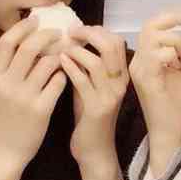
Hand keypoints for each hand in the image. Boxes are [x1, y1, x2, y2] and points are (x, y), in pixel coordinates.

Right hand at [0, 14, 68, 169]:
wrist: (3, 152)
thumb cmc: (2, 119)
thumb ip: (8, 68)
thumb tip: (28, 40)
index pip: (7, 42)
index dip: (23, 27)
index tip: (36, 19)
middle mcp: (7, 84)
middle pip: (29, 47)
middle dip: (46, 35)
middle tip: (58, 32)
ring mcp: (24, 97)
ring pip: (48, 63)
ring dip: (59, 56)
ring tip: (64, 55)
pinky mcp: (41, 110)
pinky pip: (59, 82)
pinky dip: (64, 76)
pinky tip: (64, 77)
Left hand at [60, 24, 129, 168]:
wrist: (95, 150)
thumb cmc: (88, 117)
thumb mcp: (90, 86)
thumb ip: (85, 66)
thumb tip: (71, 41)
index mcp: (121, 74)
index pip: (115, 40)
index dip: (96, 30)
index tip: (76, 30)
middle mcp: (120, 83)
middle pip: (110, 45)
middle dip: (88, 34)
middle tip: (69, 33)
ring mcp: (110, 95)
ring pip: (96, 61)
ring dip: (76, 51)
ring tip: (61, 49)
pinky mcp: (97, 108)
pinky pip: (83, 81)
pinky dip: (70, 68)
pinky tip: (59, 62)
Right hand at [129, 5, 180, 151]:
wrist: (173, 132)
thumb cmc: (177, 105)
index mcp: (146, 57)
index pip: (153, 25)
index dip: (174, 15)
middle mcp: (138, 61)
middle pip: (150, 25)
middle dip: (174, 17)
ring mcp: (139, 70)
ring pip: (156, 37)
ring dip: (176, 42)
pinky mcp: (145, 80)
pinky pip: (158, 55)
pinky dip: (173, 56)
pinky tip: (179, 68)